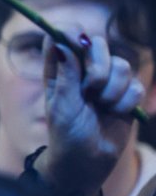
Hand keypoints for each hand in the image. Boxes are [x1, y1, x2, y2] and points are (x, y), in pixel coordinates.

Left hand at [36, 32, 144, 195]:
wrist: (87, 161)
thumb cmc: (66, 134)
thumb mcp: (61, 104)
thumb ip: (65, 72)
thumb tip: (59, 42)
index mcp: (59, 68)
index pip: (63, 35)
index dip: (71, 33)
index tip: (77, 43)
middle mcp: (82, 70)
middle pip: (98, 44)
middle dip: (99, 66)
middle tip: (90, 89)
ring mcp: (106, 81)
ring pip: (122, 64)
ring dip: (113, 88)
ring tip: (101, 107)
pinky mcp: (126, 94)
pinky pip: (136, 85)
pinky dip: (125, 101)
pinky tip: (114, 113)